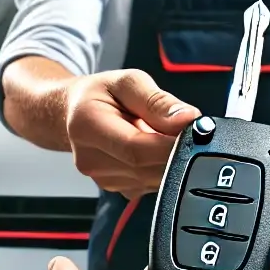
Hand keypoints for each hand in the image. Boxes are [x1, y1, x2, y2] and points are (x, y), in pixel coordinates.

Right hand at [64, 69, 199, 197]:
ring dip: (170, 160)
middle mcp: (91, 159)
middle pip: (147, 168)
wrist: (74, 113)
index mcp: (88, 126)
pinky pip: (152, 184)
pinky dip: (162, 167)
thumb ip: (158, 101)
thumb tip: (187, 119)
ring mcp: (103, 178)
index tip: (195, 132)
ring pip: (154, 179)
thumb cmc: (100, 95)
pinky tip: (155, 149)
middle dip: (175, 152)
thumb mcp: (128, 82)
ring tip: (165, 135)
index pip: (136, 149)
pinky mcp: (118, 188)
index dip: (171, 145)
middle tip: (189, 131)